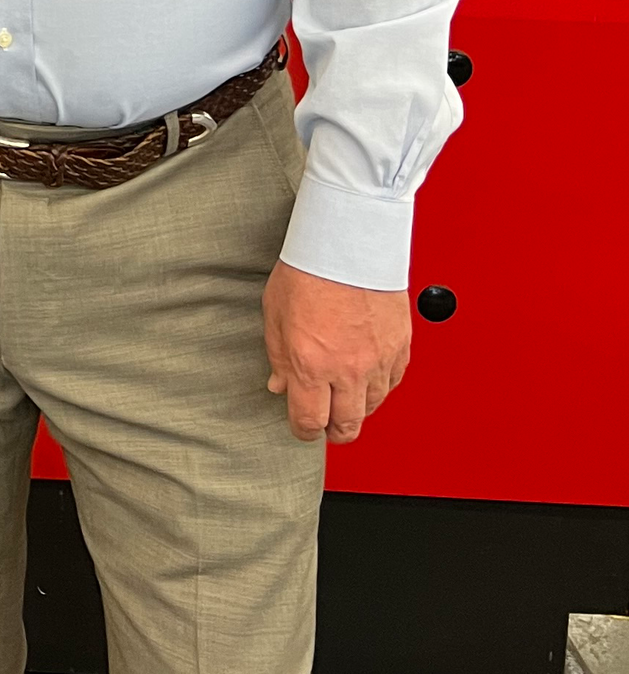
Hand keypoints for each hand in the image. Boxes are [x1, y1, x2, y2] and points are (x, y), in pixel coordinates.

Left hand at [263, 261, 411, 443]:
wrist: (348, 241)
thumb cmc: (310, 269)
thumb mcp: (275, 313)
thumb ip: (278, 356)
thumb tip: (280, 384)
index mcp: (310, 364)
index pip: (309, 422)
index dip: (303, 431)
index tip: (302, 427)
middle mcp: (347, 369)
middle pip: (347, 425)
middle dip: (334, 432)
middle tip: (327, 426)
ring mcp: (376, 360)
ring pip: (372, 406)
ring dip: (358, 408)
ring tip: (346, 399)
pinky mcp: (399, 347)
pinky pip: (393, 382)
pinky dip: (380, 386)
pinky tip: (369, 378)